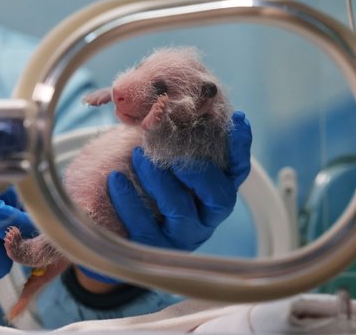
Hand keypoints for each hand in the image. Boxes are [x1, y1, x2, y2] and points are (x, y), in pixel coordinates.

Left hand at [81, 111, 251, 282]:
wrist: (116, 227)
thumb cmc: (146, 184)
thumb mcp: (164, 162)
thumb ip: (174, 142)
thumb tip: (169, 109)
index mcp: (215, 194)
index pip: (238, 172)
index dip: (241, 147)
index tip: (238, 118)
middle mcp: (206, 218)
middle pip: (219, 197)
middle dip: (196, 169)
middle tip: (169, 148)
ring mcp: (182, 236)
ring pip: (180, 209)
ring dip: (158, 179)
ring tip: (136, 155)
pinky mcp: (153, 247)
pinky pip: (143, 225)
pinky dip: (128, 200)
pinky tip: (115, 179)